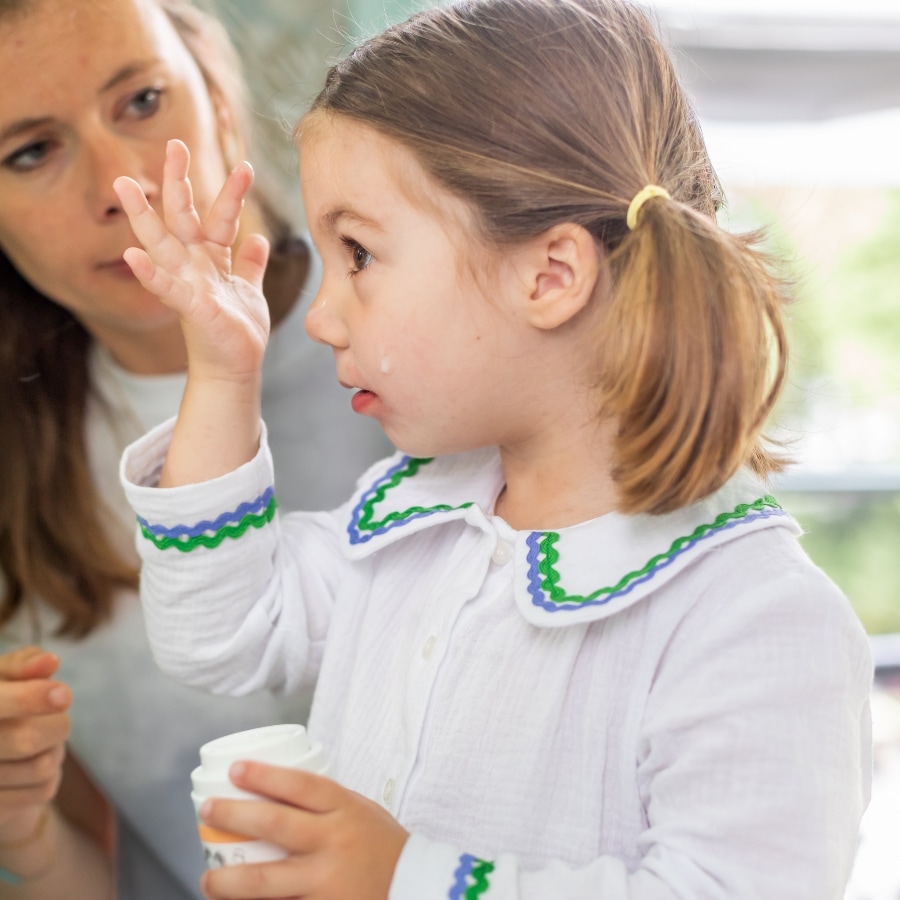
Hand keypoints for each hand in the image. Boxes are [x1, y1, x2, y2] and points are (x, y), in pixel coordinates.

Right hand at [0, 647, 70, 840]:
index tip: (63, 694)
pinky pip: (44, 790)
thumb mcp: (4, 678)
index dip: (31, 698)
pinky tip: (31, 770)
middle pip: (27, 739)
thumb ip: (22, 665)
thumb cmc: (2, 708)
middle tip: (55, 722)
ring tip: (38, 746)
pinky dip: (50, 776)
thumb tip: (48, 661)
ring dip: (54, 752)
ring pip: (42, 766)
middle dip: (56, 726)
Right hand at [113, 139, 271, 385]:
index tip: (245, 165)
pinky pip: (166, 287)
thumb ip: (249, 265)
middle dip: (179, 183)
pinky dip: (150, 272)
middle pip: (184, 218)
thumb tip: (259, 239)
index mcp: (212, 260)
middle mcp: (196, 267)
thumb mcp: (248, 291)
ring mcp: (189, 285)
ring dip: (144, 217)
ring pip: (163, 245)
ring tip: (124, 187)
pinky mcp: (189, 309)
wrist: (235, 368)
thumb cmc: (238, 331)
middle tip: (174, 144)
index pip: (219, 218)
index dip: (231, 193)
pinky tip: (132, 253)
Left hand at [198, 762, 408, 899]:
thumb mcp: (361, 812)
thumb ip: (325, 805)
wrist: (414, 889)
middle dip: (234, 816)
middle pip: (275, 826)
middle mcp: (334, 843)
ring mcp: (326, 883)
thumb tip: (275, 790)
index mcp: (345, 811)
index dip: (264, 776)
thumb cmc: (384, 848)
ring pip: (267, 880)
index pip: (299, 786)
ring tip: (208, 879)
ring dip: (230, 881)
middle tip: (208, 810)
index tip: (235, 770)